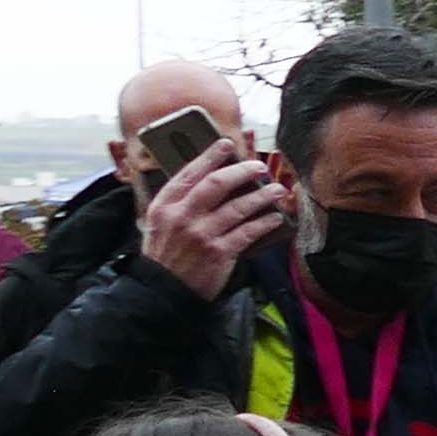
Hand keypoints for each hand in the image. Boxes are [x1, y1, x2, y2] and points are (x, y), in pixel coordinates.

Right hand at [138, 140, 288, 290]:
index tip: (226, 144)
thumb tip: (210, 180)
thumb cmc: (165, 254)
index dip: (210, 157)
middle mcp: (182, 216)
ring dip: (262, 196)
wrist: (162, 290)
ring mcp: (201, 234)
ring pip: (238, 207)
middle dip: (242, 171)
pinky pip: (248, 232)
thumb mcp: (159, 224)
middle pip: (217, 184)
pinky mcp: (219, 253)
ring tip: (277, 190)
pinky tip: (275, 218)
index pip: (189, 173)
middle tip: (259, 166)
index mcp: (165, 205)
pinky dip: (264, 223)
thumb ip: (179, 203)